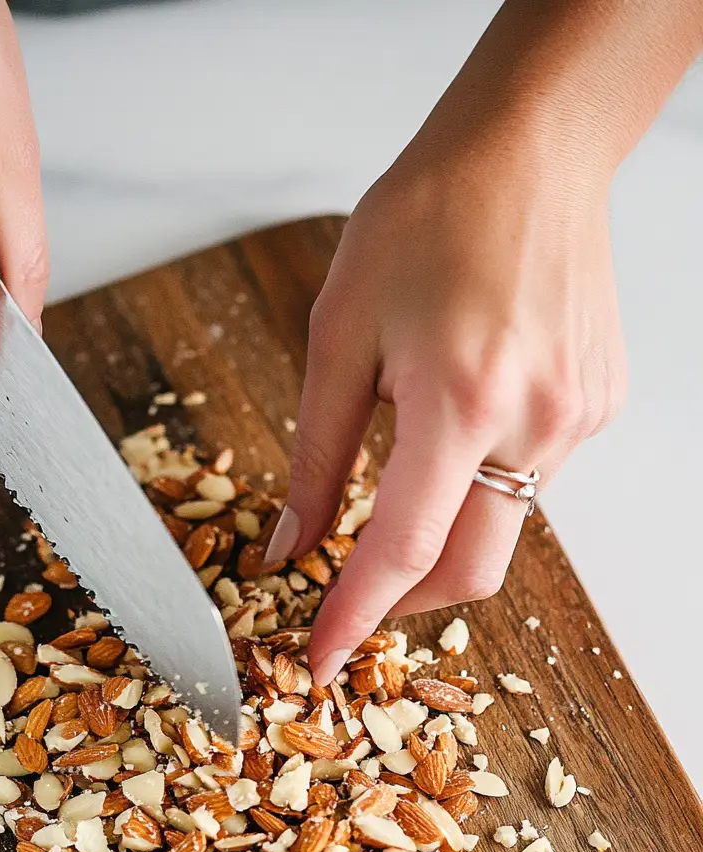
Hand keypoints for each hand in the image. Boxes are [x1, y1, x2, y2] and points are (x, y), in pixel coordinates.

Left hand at [267, 117, 625, 686]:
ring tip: (414, 448)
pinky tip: (467, 406)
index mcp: (459, 399)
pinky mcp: (597, 407)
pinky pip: (532, 476)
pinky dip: (484, 474)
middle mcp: (534, 421)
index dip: (356, 616)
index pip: (404, 549)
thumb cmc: (426, 219)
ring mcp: (577, 418)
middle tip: (354, 592)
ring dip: (445, 523)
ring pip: (502, 523)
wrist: (530, 150)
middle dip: (406, 600)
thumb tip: (294, 543)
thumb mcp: (340, 334)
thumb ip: (317, 454)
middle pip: (471, 570)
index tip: (321, 660)